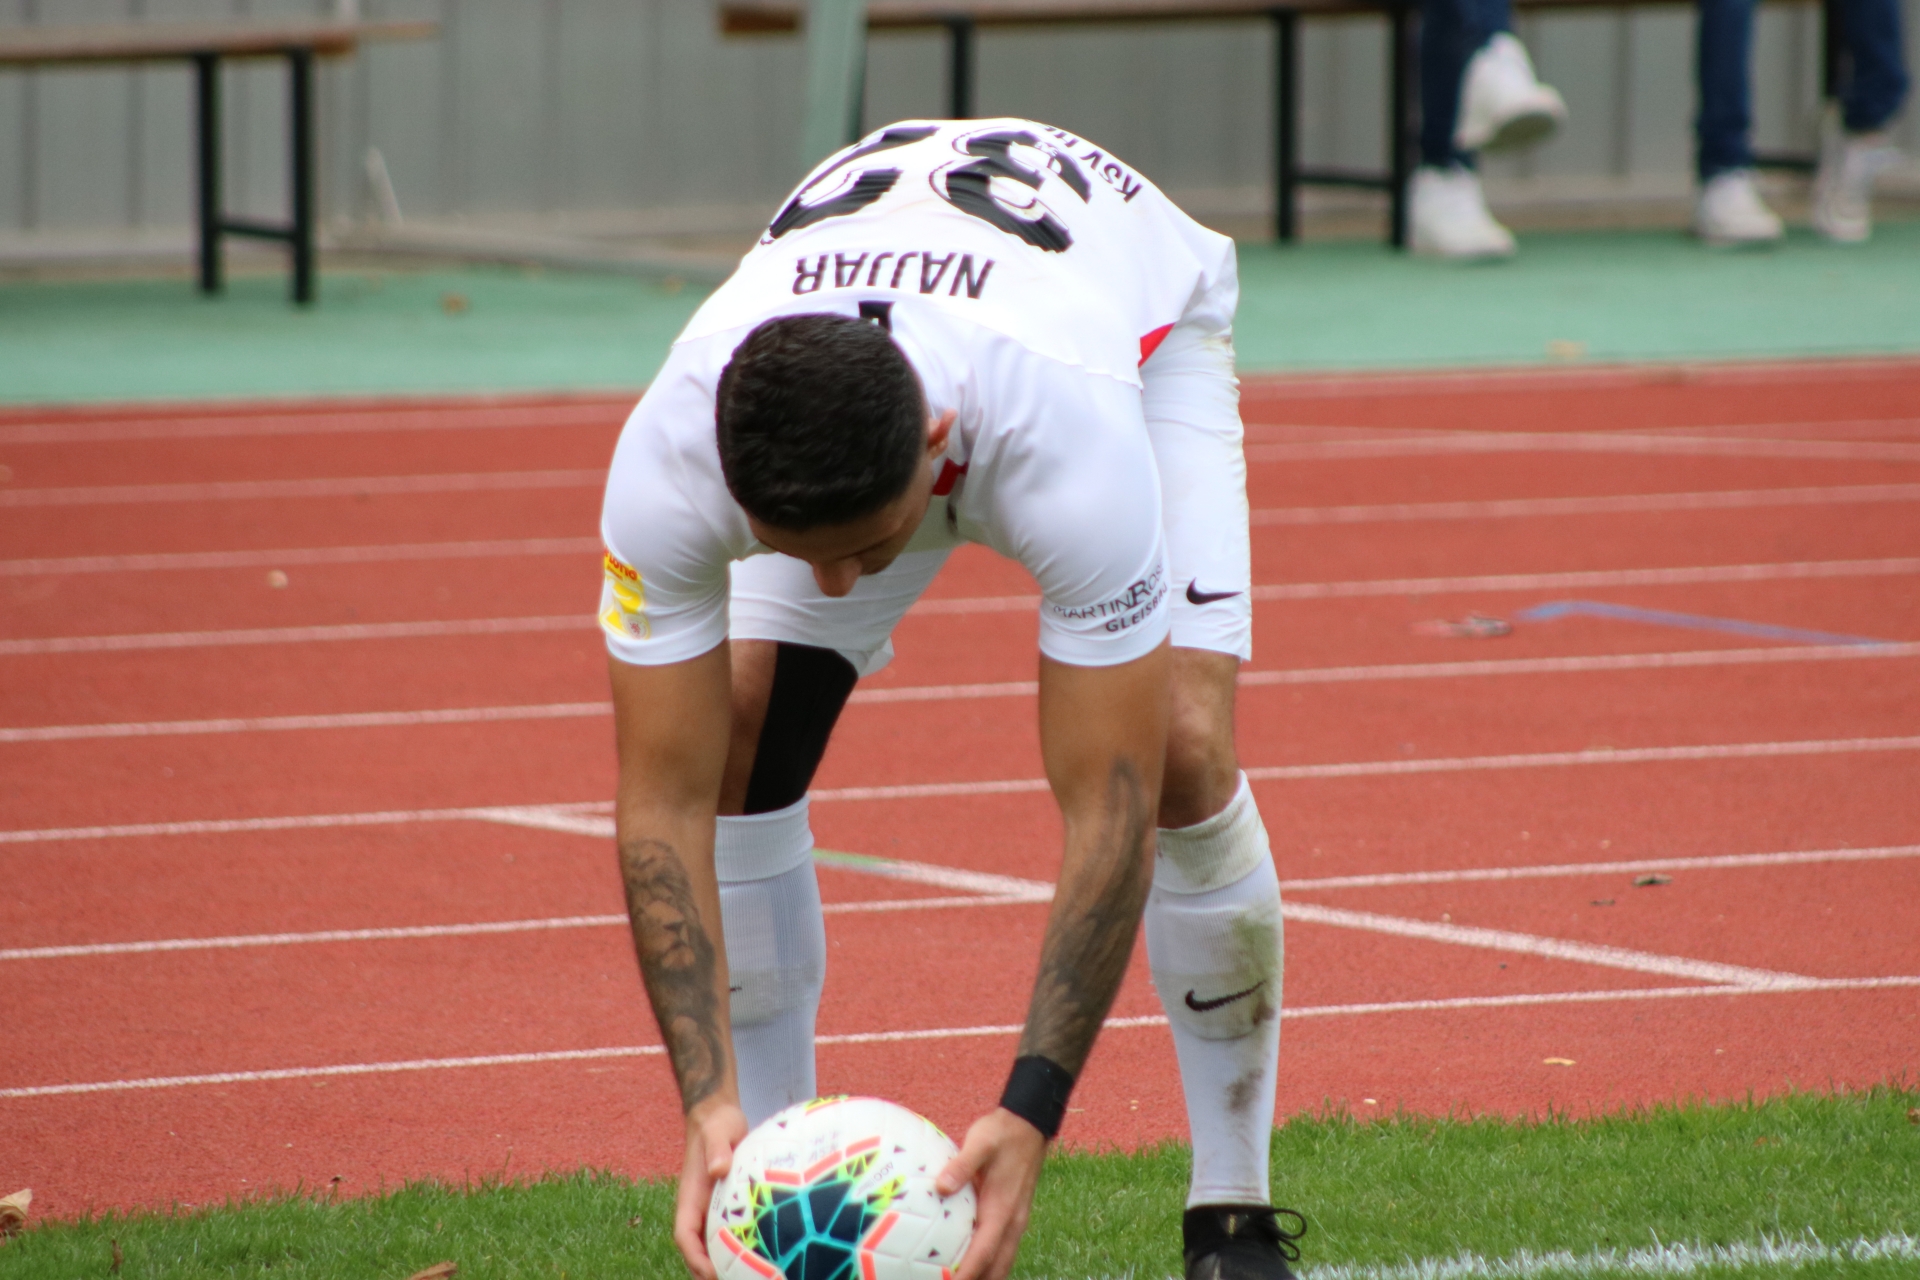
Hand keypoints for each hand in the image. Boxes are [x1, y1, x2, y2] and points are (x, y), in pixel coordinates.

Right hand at [672, 1098, 749, 1279]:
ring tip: (746, 1275)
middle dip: (707, 1270)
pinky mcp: (727, 1204)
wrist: (718, 1116)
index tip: (712, 1272)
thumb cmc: (717, 1124)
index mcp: (690, 1196)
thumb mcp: (718, 1131)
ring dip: (722, 1262)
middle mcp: (698, 1207)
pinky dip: (736, 1247)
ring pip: (711, 1243)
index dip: (694, 1256)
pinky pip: (728, 1232)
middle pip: (696, 1247)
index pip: (684, 1233)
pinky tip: (757, 1256)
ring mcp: (711, 1207)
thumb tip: (719, 1168)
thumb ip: (718, 1148)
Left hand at [937, 1107, 1048, 1279]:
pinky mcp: (1014, 1215)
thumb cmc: (1002, 1133)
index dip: (968, 1274)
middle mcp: (1013, 1221)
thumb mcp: (979, 1142)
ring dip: (986, 1276)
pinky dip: (989, 1263)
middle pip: (998, 1268)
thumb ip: (961, 1165)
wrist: (1029, 1125)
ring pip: (1003, 1261)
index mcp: (1002, 1209)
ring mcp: (1016, 1220)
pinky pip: (1003, 1249)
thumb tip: (940, 1186)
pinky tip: (970, 1263)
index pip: (984, 1253)